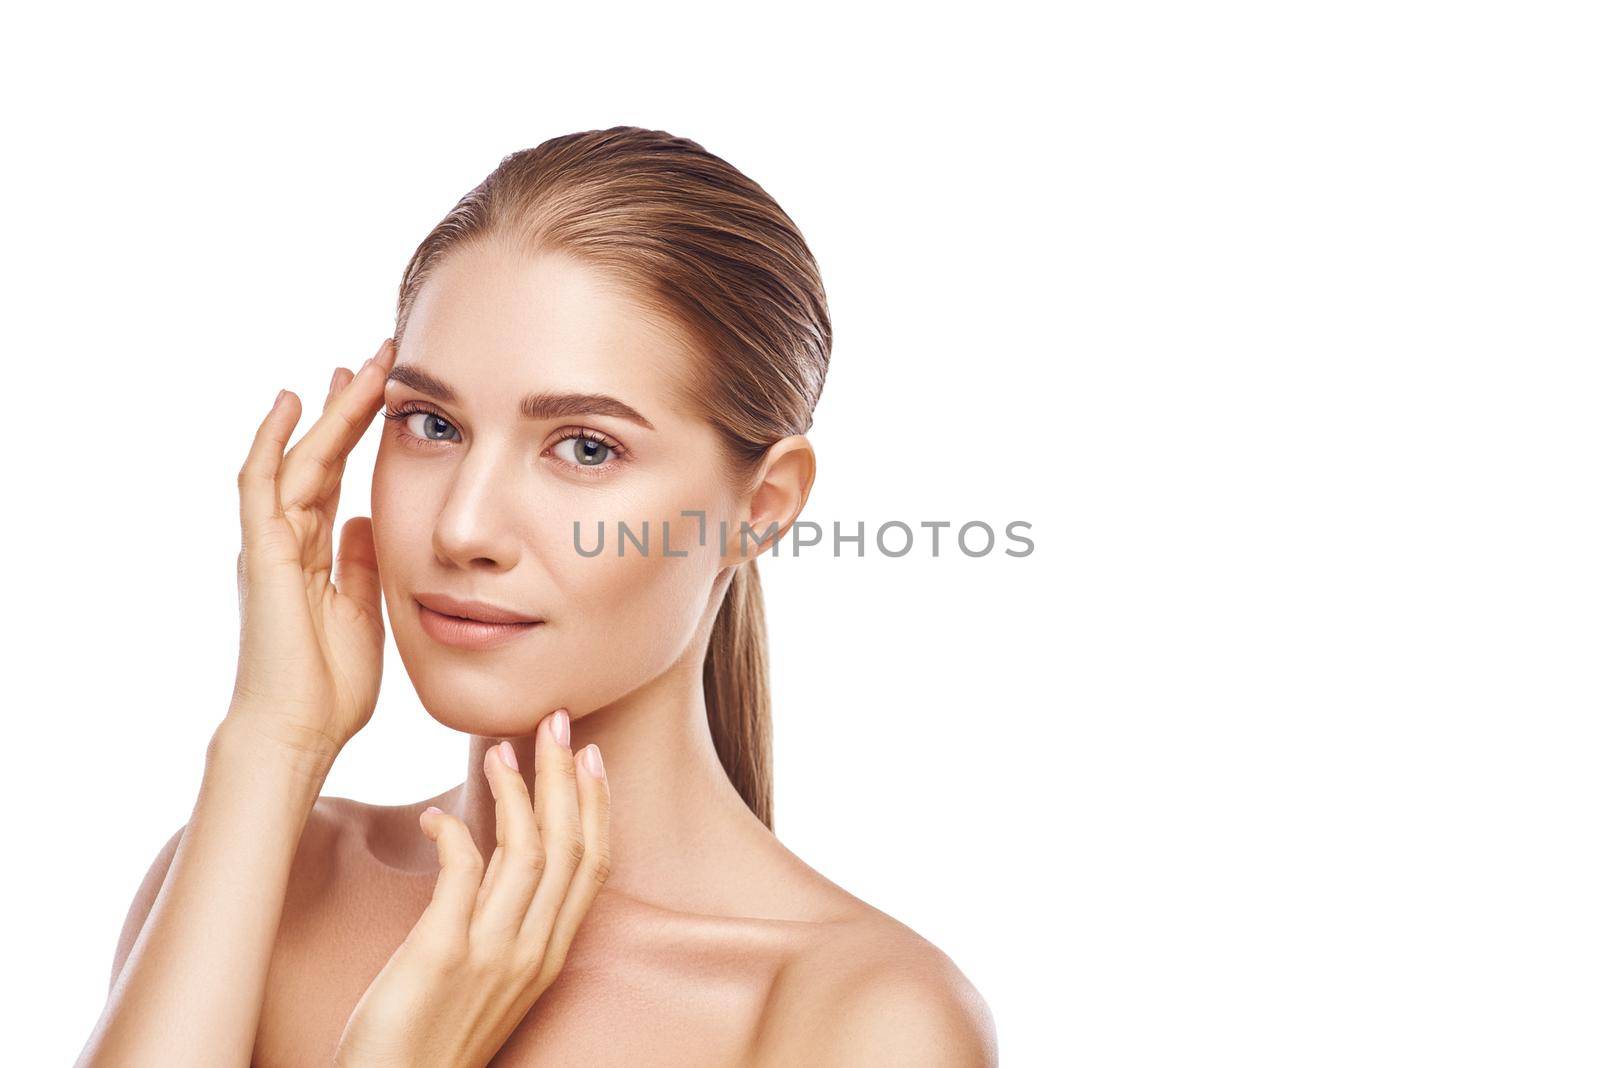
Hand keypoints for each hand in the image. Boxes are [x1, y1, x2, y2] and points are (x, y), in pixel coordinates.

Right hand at [228, 338, 397, 759]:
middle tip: (375, 361)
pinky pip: (262, 484)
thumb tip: (371, 522)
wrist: (298, 731)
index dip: (357, 435)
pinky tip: (290, 401)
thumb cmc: (330, 688)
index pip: (337, 479)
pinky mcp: (262, 553)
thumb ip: (364, 565)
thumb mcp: (364, 610)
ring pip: (299, 460)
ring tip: (354, 367)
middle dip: (347, 409)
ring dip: (327, 413)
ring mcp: (270, 544)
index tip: (386, 396)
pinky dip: (273, 440)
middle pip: (319, 457)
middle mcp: (287, 542)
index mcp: (315, 557)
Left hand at [333, 709, 611, 1067]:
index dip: (595, 804)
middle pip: (568, 846)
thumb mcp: (485, 971)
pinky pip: (462, 873)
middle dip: (566, 776)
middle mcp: (533, 952)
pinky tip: (437, 814)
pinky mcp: (443, 954)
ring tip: (502, 749)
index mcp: (549, 955)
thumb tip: (495, 848)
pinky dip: (455, 831)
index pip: (593, 865)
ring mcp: (493, 955)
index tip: (589, 755)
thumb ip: (500, 913)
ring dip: (518, 791)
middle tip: (556, 721)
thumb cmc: (429, 1035)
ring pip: (528, 852)